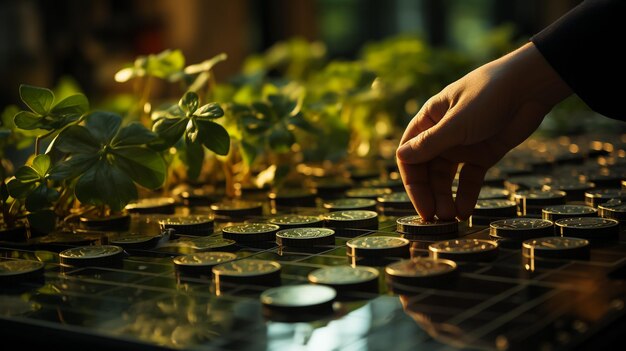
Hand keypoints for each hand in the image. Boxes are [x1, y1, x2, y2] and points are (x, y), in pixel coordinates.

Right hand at [396, 42, 571, 220]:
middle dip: (429, 194)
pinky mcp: (483, 154)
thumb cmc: (489, 96)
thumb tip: (401, 157)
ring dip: (446, 197)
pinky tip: (465, 211)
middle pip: (427, 170)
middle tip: (434, 218)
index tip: (421, 204)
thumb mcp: (457, 122)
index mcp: (429, 120)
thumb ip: (430, 143)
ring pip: (446, 178)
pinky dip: (466, 194)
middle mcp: (441, 134)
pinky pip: (469, 178)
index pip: (409, 155)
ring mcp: (462, 145)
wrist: (531, 87)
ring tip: (450, 218)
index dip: (413, 182)